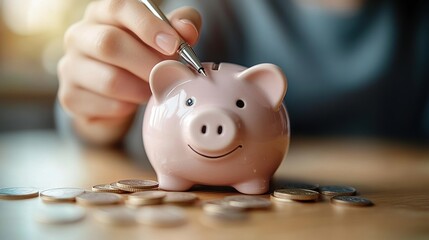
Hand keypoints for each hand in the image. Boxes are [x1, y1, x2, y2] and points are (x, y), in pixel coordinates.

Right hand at [57, 0, 201, 144]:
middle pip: (109, 43)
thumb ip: (179, 28)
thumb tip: (187, 30)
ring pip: (110, 80)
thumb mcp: (162, 38)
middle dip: (148, 63)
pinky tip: (135, 103)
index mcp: (103, 13)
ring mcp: (70, 66)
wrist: (113, 97)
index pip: (119, 7)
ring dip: (142, 89)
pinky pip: (106, 105)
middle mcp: (80, 35)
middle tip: (171, 75)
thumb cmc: (140, 58)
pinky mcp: (70, 96)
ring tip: (156, 90)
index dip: (149, 26)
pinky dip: (129, 107)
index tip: (173, 45)